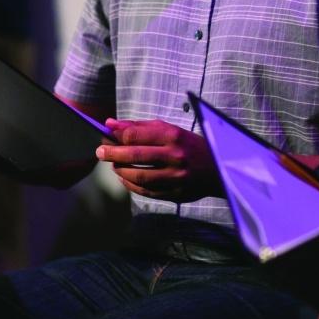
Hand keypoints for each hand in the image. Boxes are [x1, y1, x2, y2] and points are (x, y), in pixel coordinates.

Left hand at [95, 119, 221, 201]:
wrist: (219, 168)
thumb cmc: (187, 145)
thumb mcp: (169, 130)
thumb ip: (139, 126)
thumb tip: (110, 124)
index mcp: (173, 136)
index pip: (136, 135)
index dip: (116, 135)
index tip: (104, 135)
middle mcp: (175, 156)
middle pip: (135, 155)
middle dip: (113, 153)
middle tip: (99, 152)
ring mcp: (176, 177)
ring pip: (139, 176)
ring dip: (121, 171)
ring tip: (114, 166)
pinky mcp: (176, 193)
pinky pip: (147, 192)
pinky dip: (131, 185)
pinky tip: (125, 179)